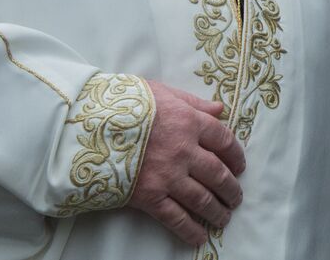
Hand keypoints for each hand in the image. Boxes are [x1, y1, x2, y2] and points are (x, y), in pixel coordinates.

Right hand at [128, 80, 246, 246]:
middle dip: (231, 189)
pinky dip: (190, 230)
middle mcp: (185, 151)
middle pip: (218, 174)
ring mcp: (168, 176)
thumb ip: (193, 102)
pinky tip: (199, 237)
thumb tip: (219, 109)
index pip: (225, 141)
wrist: (90, 126)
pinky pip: (176, 218)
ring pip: (202, 198)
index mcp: (190, 122)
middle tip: (236, 197)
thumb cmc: (125, 104)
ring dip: (217, 211)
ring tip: (224, 217)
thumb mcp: (161, 92)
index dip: (236, 156)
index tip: (240, 166)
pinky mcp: (150, 197)